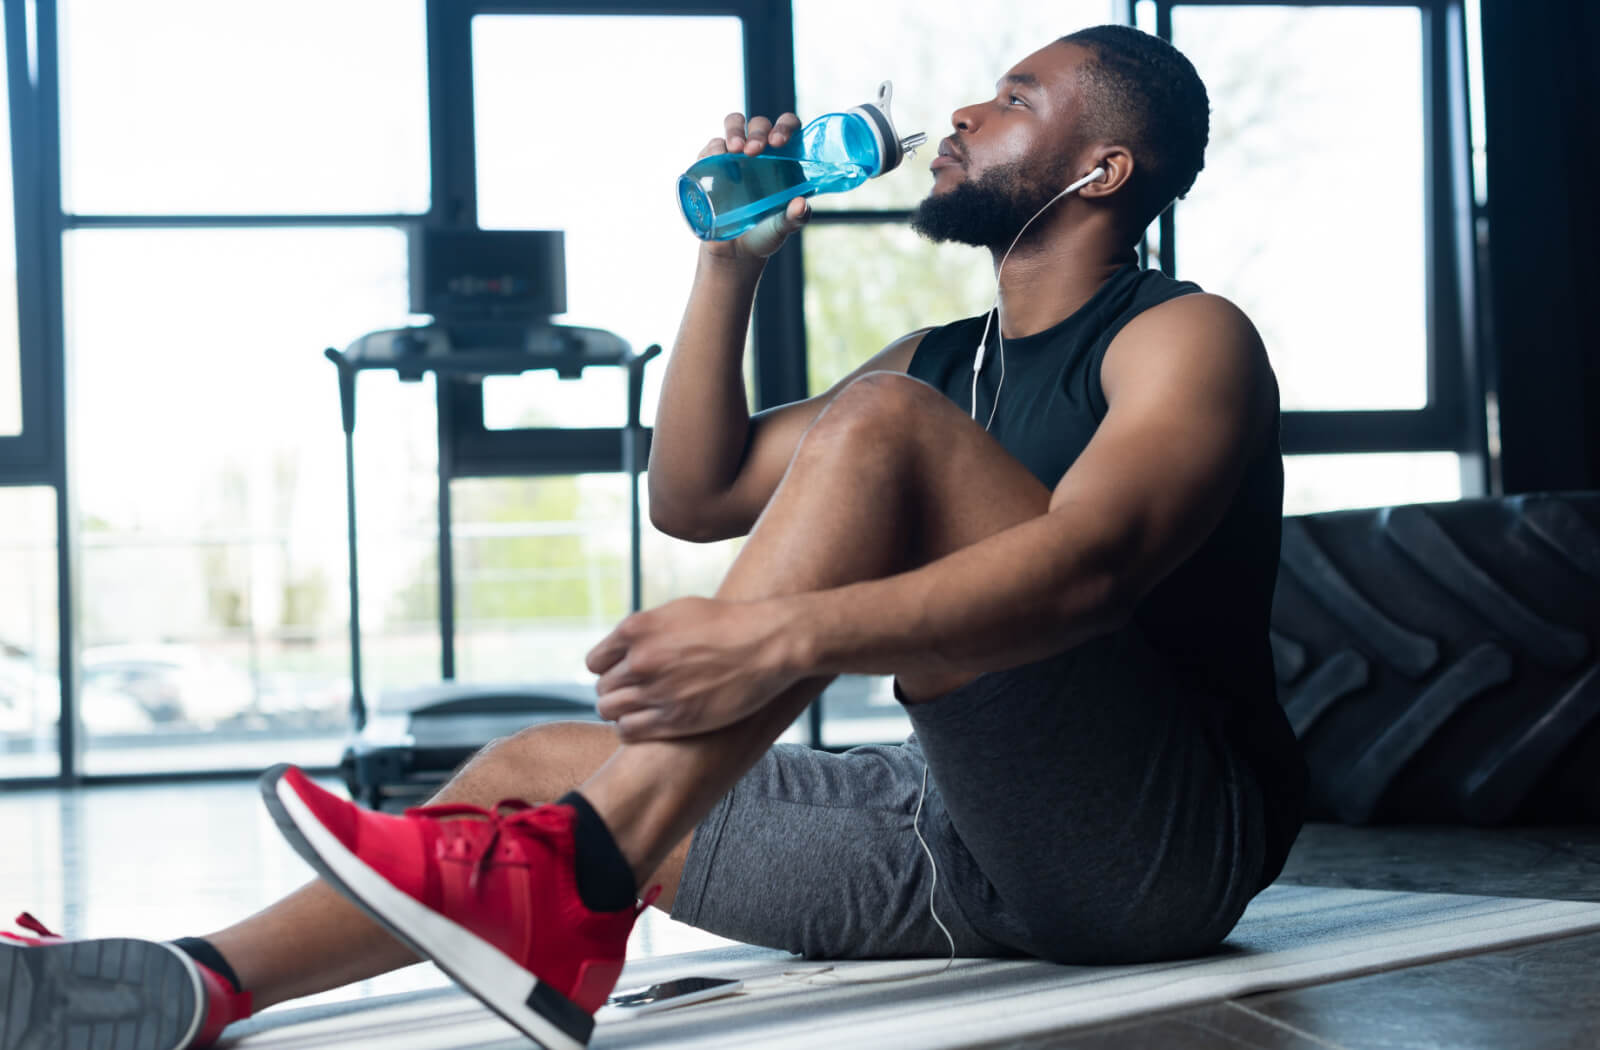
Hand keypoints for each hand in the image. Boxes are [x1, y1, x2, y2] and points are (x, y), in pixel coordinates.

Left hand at [586, 597, 802, 741]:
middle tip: (636, 693)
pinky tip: (647, 723)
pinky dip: (631, 729)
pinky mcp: (675, 720)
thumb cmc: (726, 623)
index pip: (595, 662)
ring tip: (640, 709)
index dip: (608, 668)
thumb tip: (622, 648)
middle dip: (616, 691)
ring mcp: (656, 692)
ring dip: (621, 712)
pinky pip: (629, 731)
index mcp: (636, 630)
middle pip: (603, 688)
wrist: (767, 644)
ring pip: (610, 711)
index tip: (624, 673)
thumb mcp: (677, 612)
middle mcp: (640, 661)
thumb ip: (644, 630)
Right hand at [699, 112, 810, 260]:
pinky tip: (715, 158)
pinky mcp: (713, 165)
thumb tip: (801, 204)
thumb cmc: (764, 235)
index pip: (787, 127)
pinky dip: (712, 148)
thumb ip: (795, 218)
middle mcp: (760, 152)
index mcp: (783, 159)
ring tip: (735, 149)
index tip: (778, 142)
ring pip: (734, 124)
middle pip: (759, 124)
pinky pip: (711, 147)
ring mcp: (735, 156)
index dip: (784, 126)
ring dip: (734, 130)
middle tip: (754, 151)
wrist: (735, 253)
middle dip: (757, 131)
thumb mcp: (782, 228)